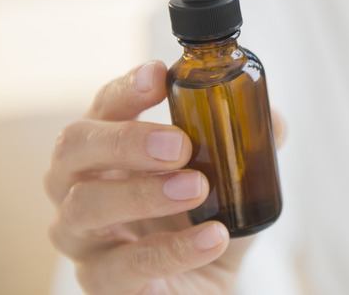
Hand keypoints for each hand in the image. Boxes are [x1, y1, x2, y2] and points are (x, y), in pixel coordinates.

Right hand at [45, 61, 285, 294]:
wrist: (203, 287)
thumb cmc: (202, 222)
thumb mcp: (232, 181)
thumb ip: (248, 148)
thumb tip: (274, 121)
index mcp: (109, 148)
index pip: (103, 107)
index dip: (126, 89)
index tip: (160, 75)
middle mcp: (80, 185)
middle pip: (74, 148)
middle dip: (126, 140)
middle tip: (180, 145)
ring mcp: (82, 237)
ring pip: (86, 206)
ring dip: (146, 193)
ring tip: (199, 188)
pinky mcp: (100, 283)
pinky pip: (124, 266)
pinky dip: (173, 250)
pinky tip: (213, 237)